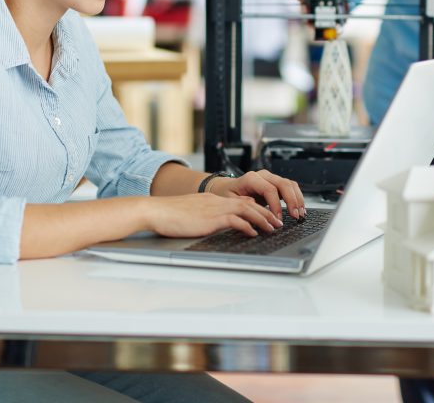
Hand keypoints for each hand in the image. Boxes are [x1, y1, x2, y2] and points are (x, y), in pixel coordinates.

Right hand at [144, 194, 283, 238]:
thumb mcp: (192, 212)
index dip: (257, 208)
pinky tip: (253, 233)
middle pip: (249, 204)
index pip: (241, 201)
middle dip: (266, 213)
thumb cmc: (169, 215)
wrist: (156, 211)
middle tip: (277, 223)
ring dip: (263, 219)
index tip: (267, 216)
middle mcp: (217, 201)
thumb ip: (206, 215)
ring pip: (247, 210)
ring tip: (272, 228)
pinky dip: (248, 226)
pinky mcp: (211, 218)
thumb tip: (215, 223)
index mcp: (213, 200)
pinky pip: (236, 220)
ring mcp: (215, 209)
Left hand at [207, 169, 305, 218]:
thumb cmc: (228, 195)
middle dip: (292, 201)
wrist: (226, 188)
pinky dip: (297, 197)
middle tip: (295, 216)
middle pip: (283, 184)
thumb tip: (259, 212)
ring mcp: (270, 178)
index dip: (276, 205)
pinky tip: (299, 208)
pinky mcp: (275, 183)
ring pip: (289, 184)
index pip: (269, 189)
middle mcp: (263, 175)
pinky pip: (290, 187)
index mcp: (251, 178)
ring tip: (300, 214)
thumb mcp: (231, 202)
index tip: (278, 219)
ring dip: (297, 199)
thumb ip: (245, 205)